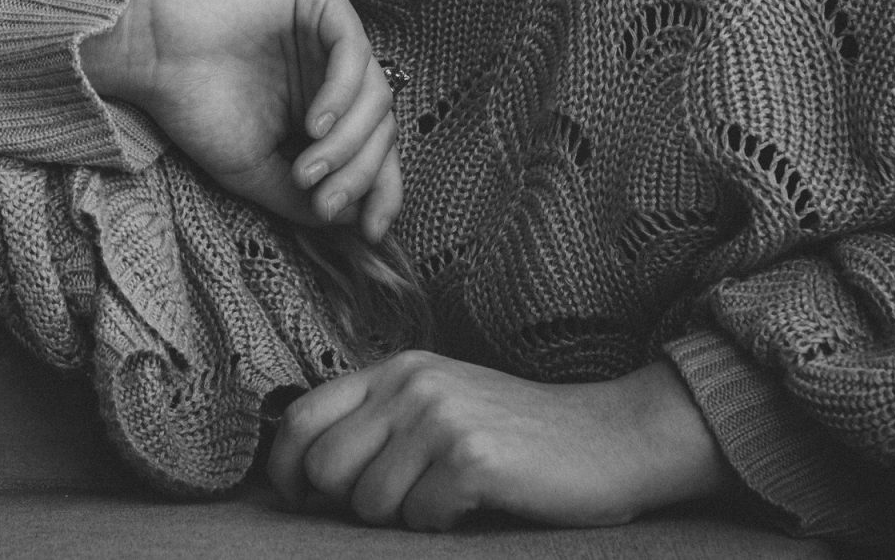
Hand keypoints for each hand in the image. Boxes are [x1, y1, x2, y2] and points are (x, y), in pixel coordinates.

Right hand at [79, 0, 400, 240]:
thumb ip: (303, 196)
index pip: (373, 147)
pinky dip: (343, 95)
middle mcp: (333, 68)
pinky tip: (313, 124)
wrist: (149, 52)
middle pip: (381, 125)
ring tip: (308, 169)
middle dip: (360, 172)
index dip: (381, 189)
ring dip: (349, 142)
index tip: (371, 232)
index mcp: (321, 104)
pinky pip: (354, 51)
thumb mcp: (253, 169)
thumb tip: (358, 218)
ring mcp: (328, 31)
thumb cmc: (194, 107)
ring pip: (376, 93)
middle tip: (323, 201)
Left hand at [266, 352, 730, 529]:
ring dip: (402, 516)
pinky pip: (419, 518)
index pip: (302, 416)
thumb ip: (378, 420)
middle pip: (325, 467)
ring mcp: (440, 416)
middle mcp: (411, 384)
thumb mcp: (439, 402)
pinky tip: (474, 504)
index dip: (285, 467)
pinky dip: (441, 525)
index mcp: (395, 369)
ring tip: (445, 498)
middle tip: (396, 504)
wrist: (610, 437)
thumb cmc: (518, 433)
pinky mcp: (471, 456)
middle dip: (347, 503)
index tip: (296, 498)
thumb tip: (304, 471)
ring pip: (369, 502)